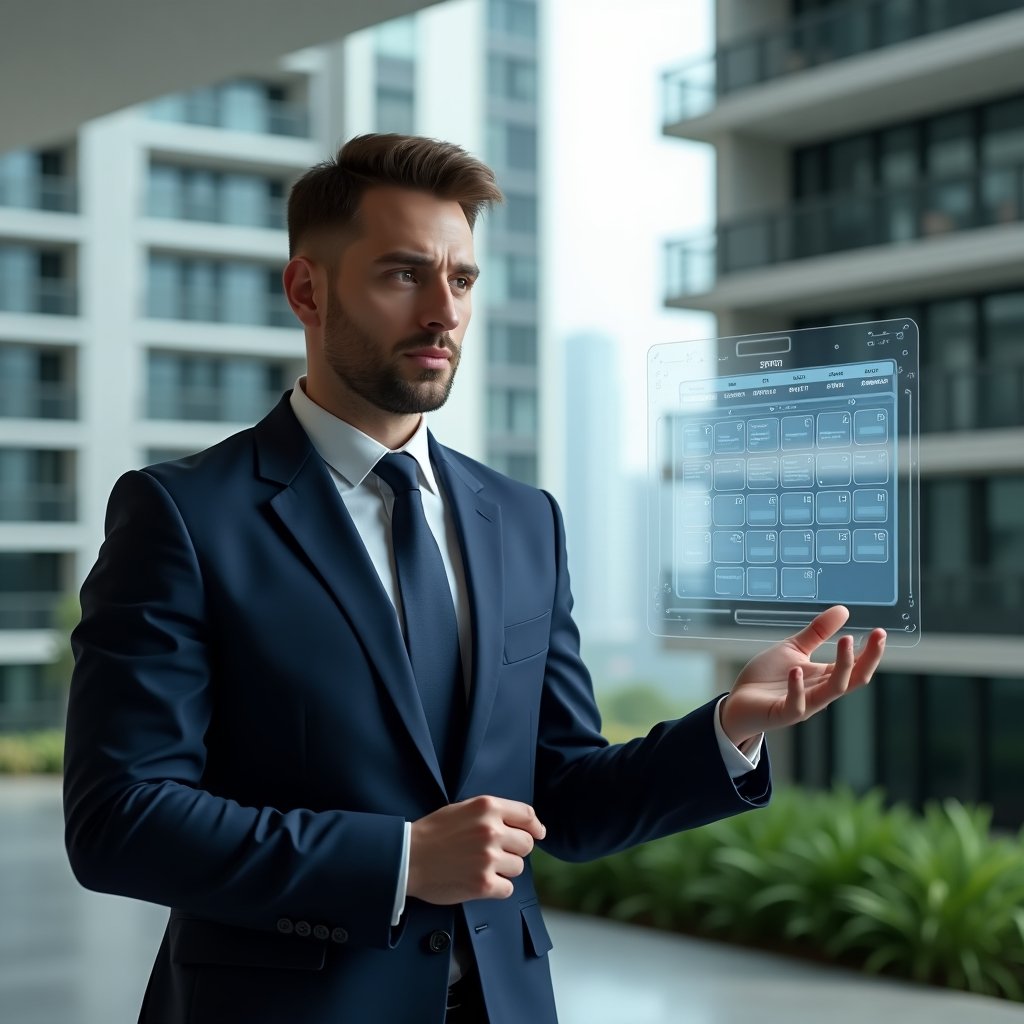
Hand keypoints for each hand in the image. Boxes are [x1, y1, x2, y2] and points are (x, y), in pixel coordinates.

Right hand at [407, 795, 546, 904]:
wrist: (408, 857)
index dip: (535, 826)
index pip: (527, 816)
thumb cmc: (434, 832)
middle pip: (527, 844)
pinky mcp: (483, 883)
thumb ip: (493, 814)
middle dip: (515, 850)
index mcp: (487, 808)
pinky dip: (497, 888)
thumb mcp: (464, 808)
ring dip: (505, 870)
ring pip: (518, 867)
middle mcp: (491, 830)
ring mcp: (488, 858)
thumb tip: (529, 826)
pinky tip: (480, 881)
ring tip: (482, 867)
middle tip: (495, 854)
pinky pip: (508, 888)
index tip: (538, 834)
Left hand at [720, 605, 885, 747]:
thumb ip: (817, 632)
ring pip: (832, 690)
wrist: (739, 702)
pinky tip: (796, 670)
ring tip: (846, 640)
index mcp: (824, 677)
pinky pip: (797, 705)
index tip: (880, 632)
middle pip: (853, 679)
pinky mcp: (783, 714)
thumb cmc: (767, 678)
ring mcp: (804, 704)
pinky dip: (798, 688)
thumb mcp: (794, 649)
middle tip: (877, 636)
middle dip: (868, 659)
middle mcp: (819, 692)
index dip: (870, 651)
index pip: (856, 666)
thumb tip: (844, 610)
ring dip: (842, 666)